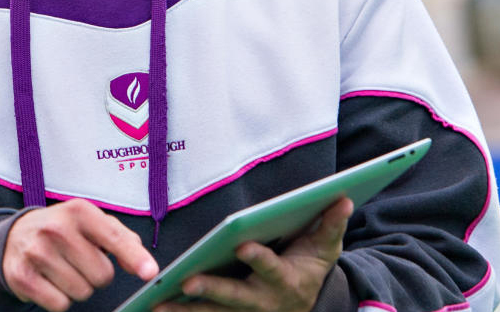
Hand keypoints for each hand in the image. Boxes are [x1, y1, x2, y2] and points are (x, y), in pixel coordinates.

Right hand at [3, 199, 158, 310]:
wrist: (14, 237)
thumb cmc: (63, 231)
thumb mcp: (90, 223)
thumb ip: (121, 238)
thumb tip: (144, 265)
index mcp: (78, 211)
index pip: (114, 238)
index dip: (134, 258)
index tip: (150, 272)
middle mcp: (56, 229)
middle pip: (102, 275)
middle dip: (96, 275)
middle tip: (79, 262)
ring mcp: (36, 252)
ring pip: (82, 292)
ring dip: (78, 288)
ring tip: (63, 270)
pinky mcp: (22, 276)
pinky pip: (60, 305)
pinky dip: (60, 300)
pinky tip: (49, 282)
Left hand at [153, 197, 353, 311]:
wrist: (307, 303)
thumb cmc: (310, 266)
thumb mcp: (325, 248)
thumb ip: (331, 225)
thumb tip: (344, 199)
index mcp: (285, 282)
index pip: (269, 268)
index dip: (257, 258)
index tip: (242, 245)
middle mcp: (263, 301)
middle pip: (234, 297)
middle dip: (211, 290)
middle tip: (187, 281)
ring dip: (185, 311)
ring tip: (157, 305)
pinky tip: (155, 307)